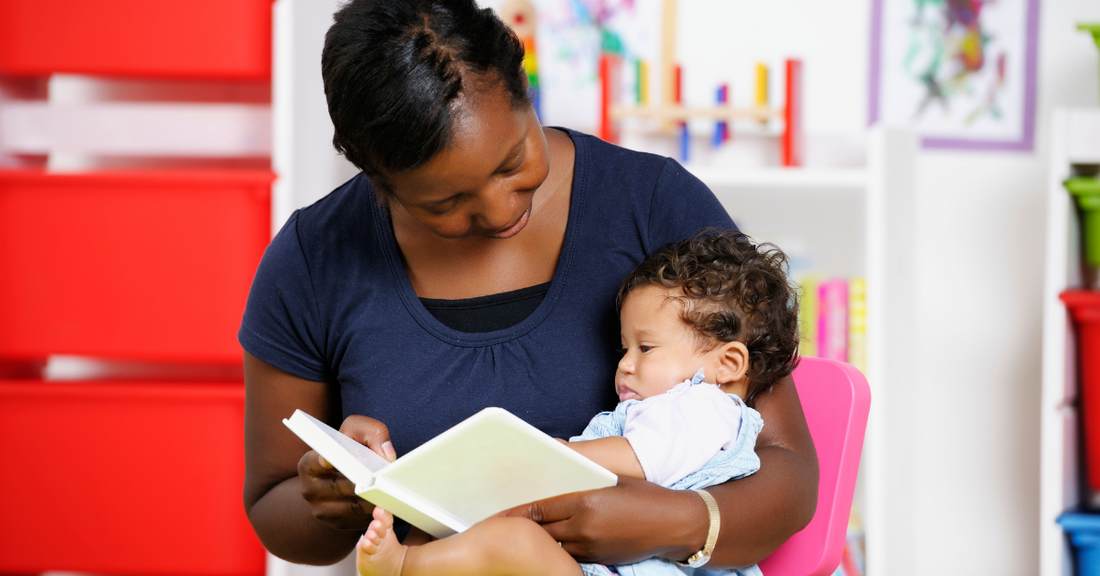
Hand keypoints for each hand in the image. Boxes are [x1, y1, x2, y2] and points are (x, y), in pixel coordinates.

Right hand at [297, 415, 395, 530]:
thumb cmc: (350, 448)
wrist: (346, 475)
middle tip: (377, 480)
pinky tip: (386, 506)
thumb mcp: (357, 431)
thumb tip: (387, 454)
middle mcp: (310, 490)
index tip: (330, 459)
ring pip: (351, 507)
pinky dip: (374, 515)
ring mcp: (323, 510)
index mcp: (309, 465)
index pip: (312, 463)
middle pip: (338, 487)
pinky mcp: (339, 523)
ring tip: (386, 493)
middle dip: (359, 483)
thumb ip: (372, 433)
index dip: (321, 461)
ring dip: (370, 501)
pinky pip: (359, 521)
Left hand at [497, 476, 699, 564]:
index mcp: (585, 502)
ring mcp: (591, 547)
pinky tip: (554, 543)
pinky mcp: (599, 559)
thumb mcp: (611, 482)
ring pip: (554, 545)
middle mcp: (584, 527)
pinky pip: (570, 554)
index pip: (540, 507)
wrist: (674, 524)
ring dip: (541, 540)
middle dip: (523, 528)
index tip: (500, 511)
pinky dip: (560, 548)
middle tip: (504, 523)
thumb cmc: (645, 496)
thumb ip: (581, 482)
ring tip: (525, 535)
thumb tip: (555, 479)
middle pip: (542, 530)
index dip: (517, 511)